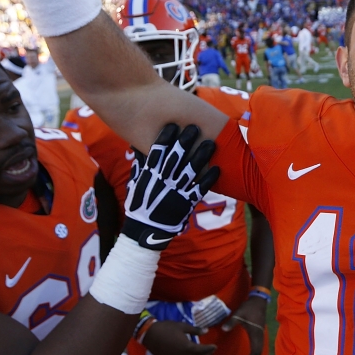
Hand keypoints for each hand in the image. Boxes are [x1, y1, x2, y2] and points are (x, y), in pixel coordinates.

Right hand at [123, 123, 219, 249]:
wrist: (146, 230)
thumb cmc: (140, 204)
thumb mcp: (135, 182)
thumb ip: (140, 164)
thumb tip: (137, 145)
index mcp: (149, 175)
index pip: (158, 152)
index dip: (165, 138)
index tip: (173, 125)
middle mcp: (163, 181)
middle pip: (176, 157)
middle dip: (185, 141)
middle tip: (194, 127)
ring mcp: (176, 192)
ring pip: (191, 170)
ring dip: (201, 156)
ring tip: (210, 142)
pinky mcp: (186, 203)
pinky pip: (200, 189)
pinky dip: (209, 179)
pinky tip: (218, 168)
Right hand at [142, 321, 215, 354]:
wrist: (150, 334)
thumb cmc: (167, 328)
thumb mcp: (182, 326)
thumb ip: (195, 330)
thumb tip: (206, 331)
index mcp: (187, 347)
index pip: (202, 351)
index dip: (210, 349)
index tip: (215, 346)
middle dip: (206, 354)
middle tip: (212, 350)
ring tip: (203, 353)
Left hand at [222, 296, 266, 354]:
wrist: (259, 300)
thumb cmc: (249, 307)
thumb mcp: (239, 314)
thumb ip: (232, 322)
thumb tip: (223, 330)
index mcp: (255, 333)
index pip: (254, 352)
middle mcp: (259, 335)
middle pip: (258, 353)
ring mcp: (261, 333)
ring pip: (260, 349)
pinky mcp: (260, 330)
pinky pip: (260, 344)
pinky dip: (256, 351)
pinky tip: (251, 351)